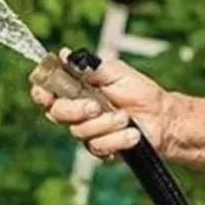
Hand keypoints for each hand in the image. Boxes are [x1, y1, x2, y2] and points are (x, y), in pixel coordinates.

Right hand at [29, 49, 170, 158]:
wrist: (163, 116)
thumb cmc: (139, 92)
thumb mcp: (116, 72)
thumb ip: (89, 67)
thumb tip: (64, 55)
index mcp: (75, 90)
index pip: (46, 91)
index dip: (42, 92)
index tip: (48, 93)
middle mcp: (76, 112)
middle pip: (56, 113)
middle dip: (75, 110)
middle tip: (96, 106)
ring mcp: (88, 132)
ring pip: (79, 131)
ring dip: (105, 124)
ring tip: (126, 117)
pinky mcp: (101, 149)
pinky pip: (98, 147)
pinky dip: (117, 139)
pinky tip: (132, 134)